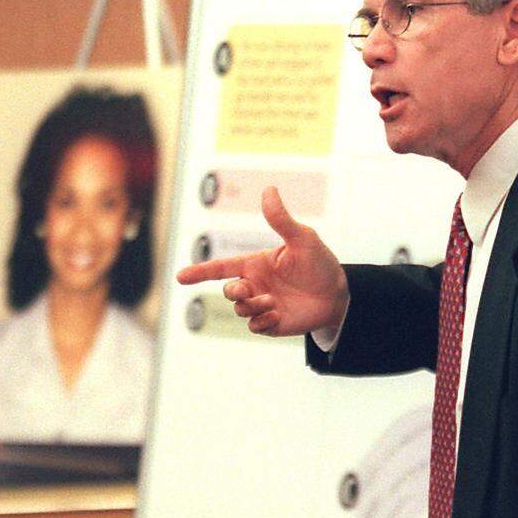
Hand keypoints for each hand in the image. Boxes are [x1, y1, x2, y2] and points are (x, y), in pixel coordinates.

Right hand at [176, 186, 348, 335]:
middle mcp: (255, 285)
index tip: (180, 277)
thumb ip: (281, 219)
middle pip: (229, 291)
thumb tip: (269, 190)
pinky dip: (262, 322)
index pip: (221, 267)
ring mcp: (262, 305)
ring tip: (273, 302)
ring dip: (253, 306)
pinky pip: (255, 327)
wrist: (337, 293)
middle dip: (233, 291)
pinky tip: (278, 315)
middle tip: (247, 290)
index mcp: (255, 264)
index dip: (200, 272)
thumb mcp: (302, 238)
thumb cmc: (319, 262)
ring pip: (241, 310)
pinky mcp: (272, 323)